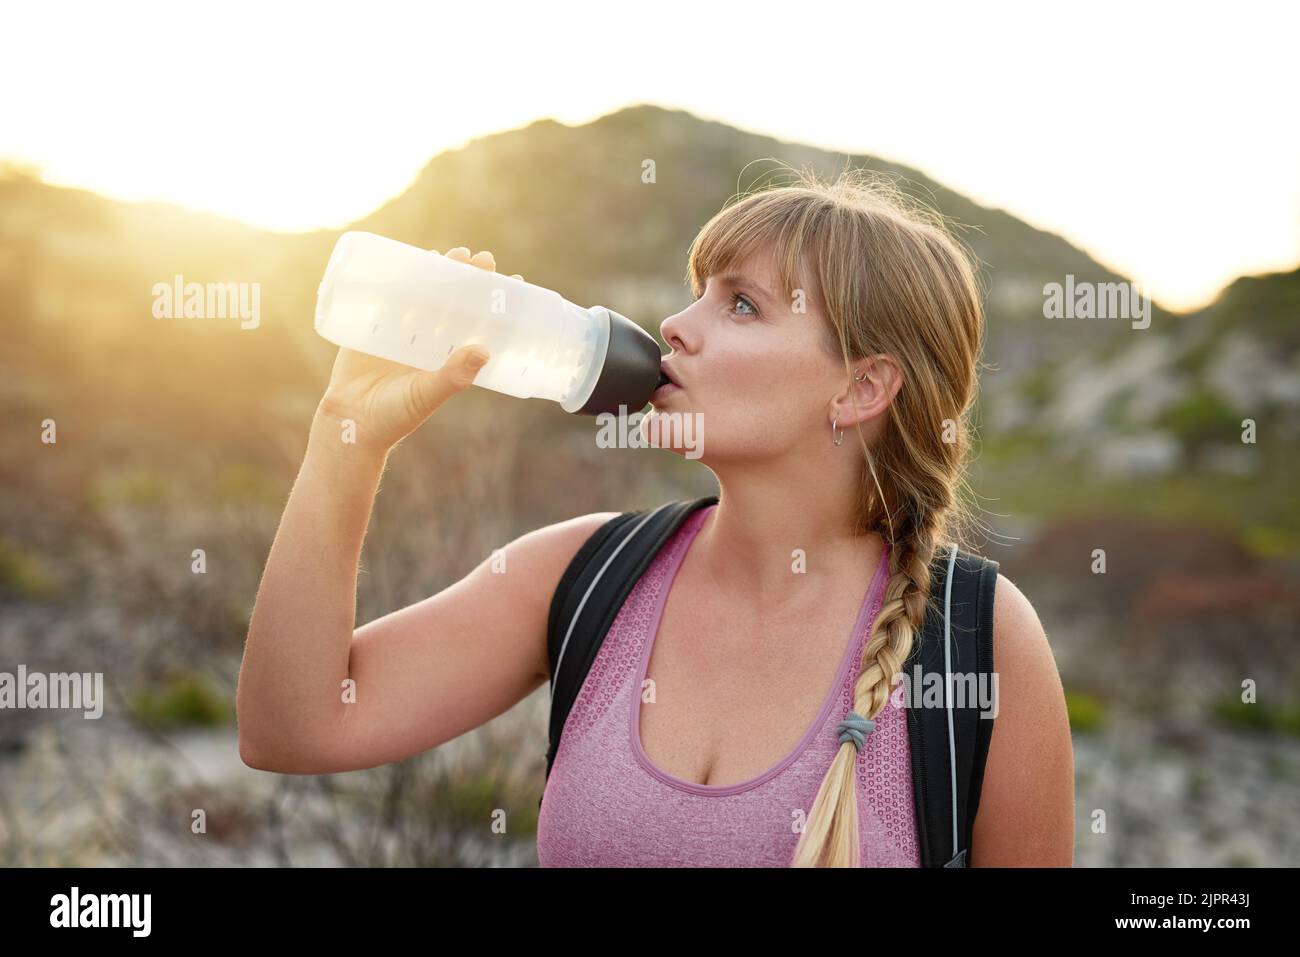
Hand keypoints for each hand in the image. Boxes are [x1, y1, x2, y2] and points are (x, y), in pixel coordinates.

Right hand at [315, 247, 524, 452]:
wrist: (349, 422)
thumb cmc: (394, 416)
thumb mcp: (427, 395)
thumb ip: (453, 376)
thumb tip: (484, 351)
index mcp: (447, 358)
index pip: (477, 325)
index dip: (493, 306)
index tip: (513, 283)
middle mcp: (429, 342)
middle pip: (454, 303)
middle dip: (469, 280)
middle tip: (484, 259)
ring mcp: (402, 332)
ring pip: (425, 295)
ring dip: (440, 273)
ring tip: (456, 254)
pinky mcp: (374, 326)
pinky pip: (390, 297)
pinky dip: (401, 279)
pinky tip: (412, 259)